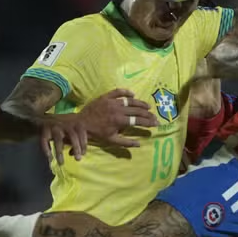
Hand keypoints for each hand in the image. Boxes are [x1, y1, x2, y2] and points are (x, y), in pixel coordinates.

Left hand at [42, 89, 157, 164]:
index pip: (139, 121)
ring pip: (130, 101)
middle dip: (148, 114)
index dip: (149, 122)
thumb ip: (126, 142)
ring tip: (148, 106)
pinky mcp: (106, 97)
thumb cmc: (97, 133)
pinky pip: (118, 92)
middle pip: (137, 110)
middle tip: (154, 116)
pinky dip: (126, 92)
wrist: (81, 123)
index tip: (156, 123)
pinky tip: (132, 94)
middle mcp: (118, 110)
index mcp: (120, 121)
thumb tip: (139, 144)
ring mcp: (112, 102)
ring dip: (140, 103)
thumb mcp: (111, 140)